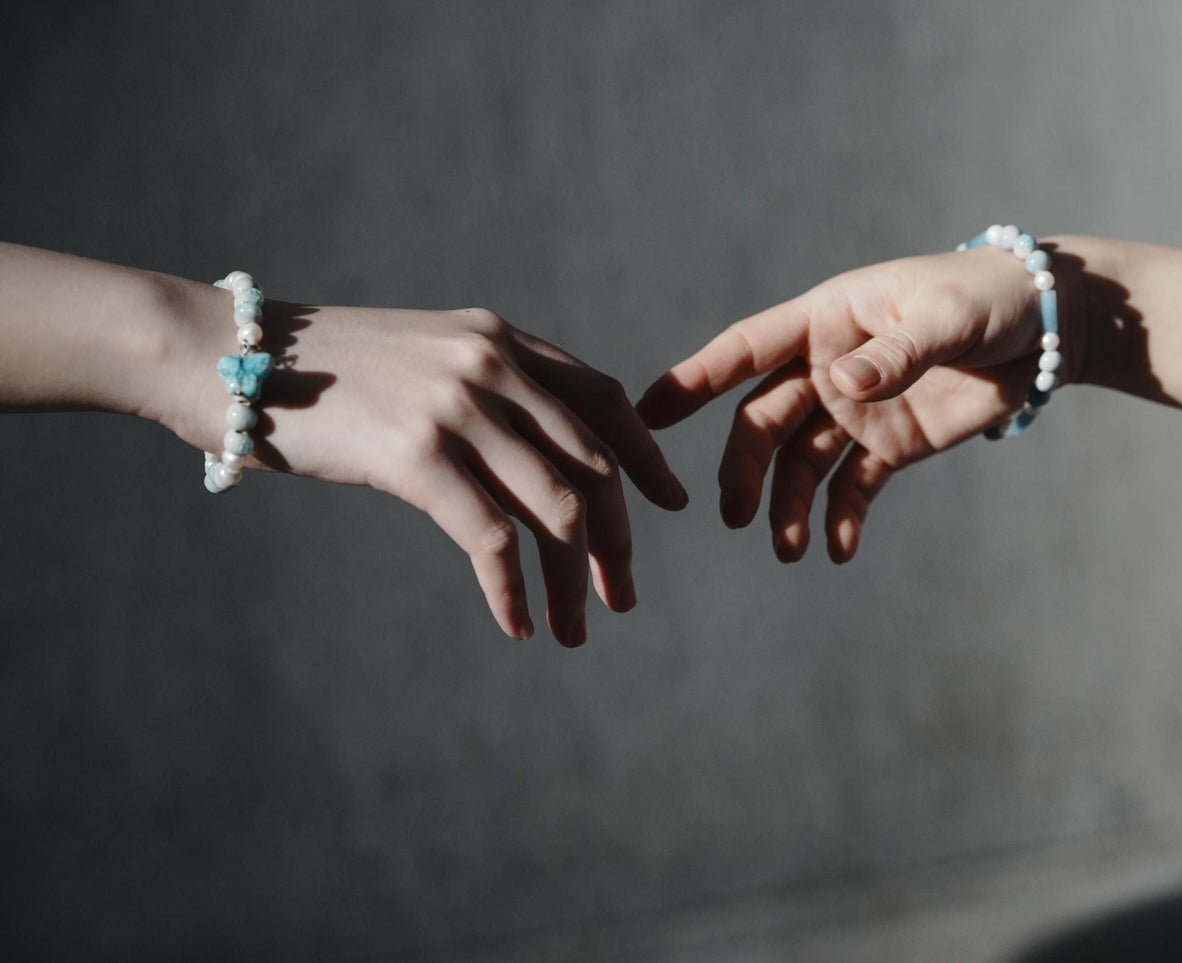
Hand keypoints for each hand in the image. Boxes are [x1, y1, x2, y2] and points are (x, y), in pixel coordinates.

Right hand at [168, 298, 688, 645]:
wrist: (237, 358)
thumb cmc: (330, 373)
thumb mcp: (429, 360)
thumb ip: (491, 391)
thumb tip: (545, 464)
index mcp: (504, 340)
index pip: (606, 400)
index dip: (646, 457)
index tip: (671, 504)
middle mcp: (494, 365)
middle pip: (593, 465)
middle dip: (617, 541)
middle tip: (621, 597)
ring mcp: (459, 406)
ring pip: (556, 509)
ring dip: (574, 581)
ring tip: (574, 630)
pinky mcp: (417, 453)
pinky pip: (493, 538)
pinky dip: (513, 591)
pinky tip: (516, 623)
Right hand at [638, 246, 1076, 562]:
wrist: (1047, 328)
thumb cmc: (988, 298)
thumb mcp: (945, 318)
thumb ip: (896, 353)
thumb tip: (842, 383)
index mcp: (827, 320)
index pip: (747, 349)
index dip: (696, 379)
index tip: (647, 412)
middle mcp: (827, 367)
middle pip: (765, 421)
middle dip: (745, 468)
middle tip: (737, 515)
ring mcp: (854, 410)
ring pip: (799, 464)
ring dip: (788, 507)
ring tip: (788, 551)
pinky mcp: (888, 446)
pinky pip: (851, 489)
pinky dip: (841, 521)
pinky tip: (839, 550)